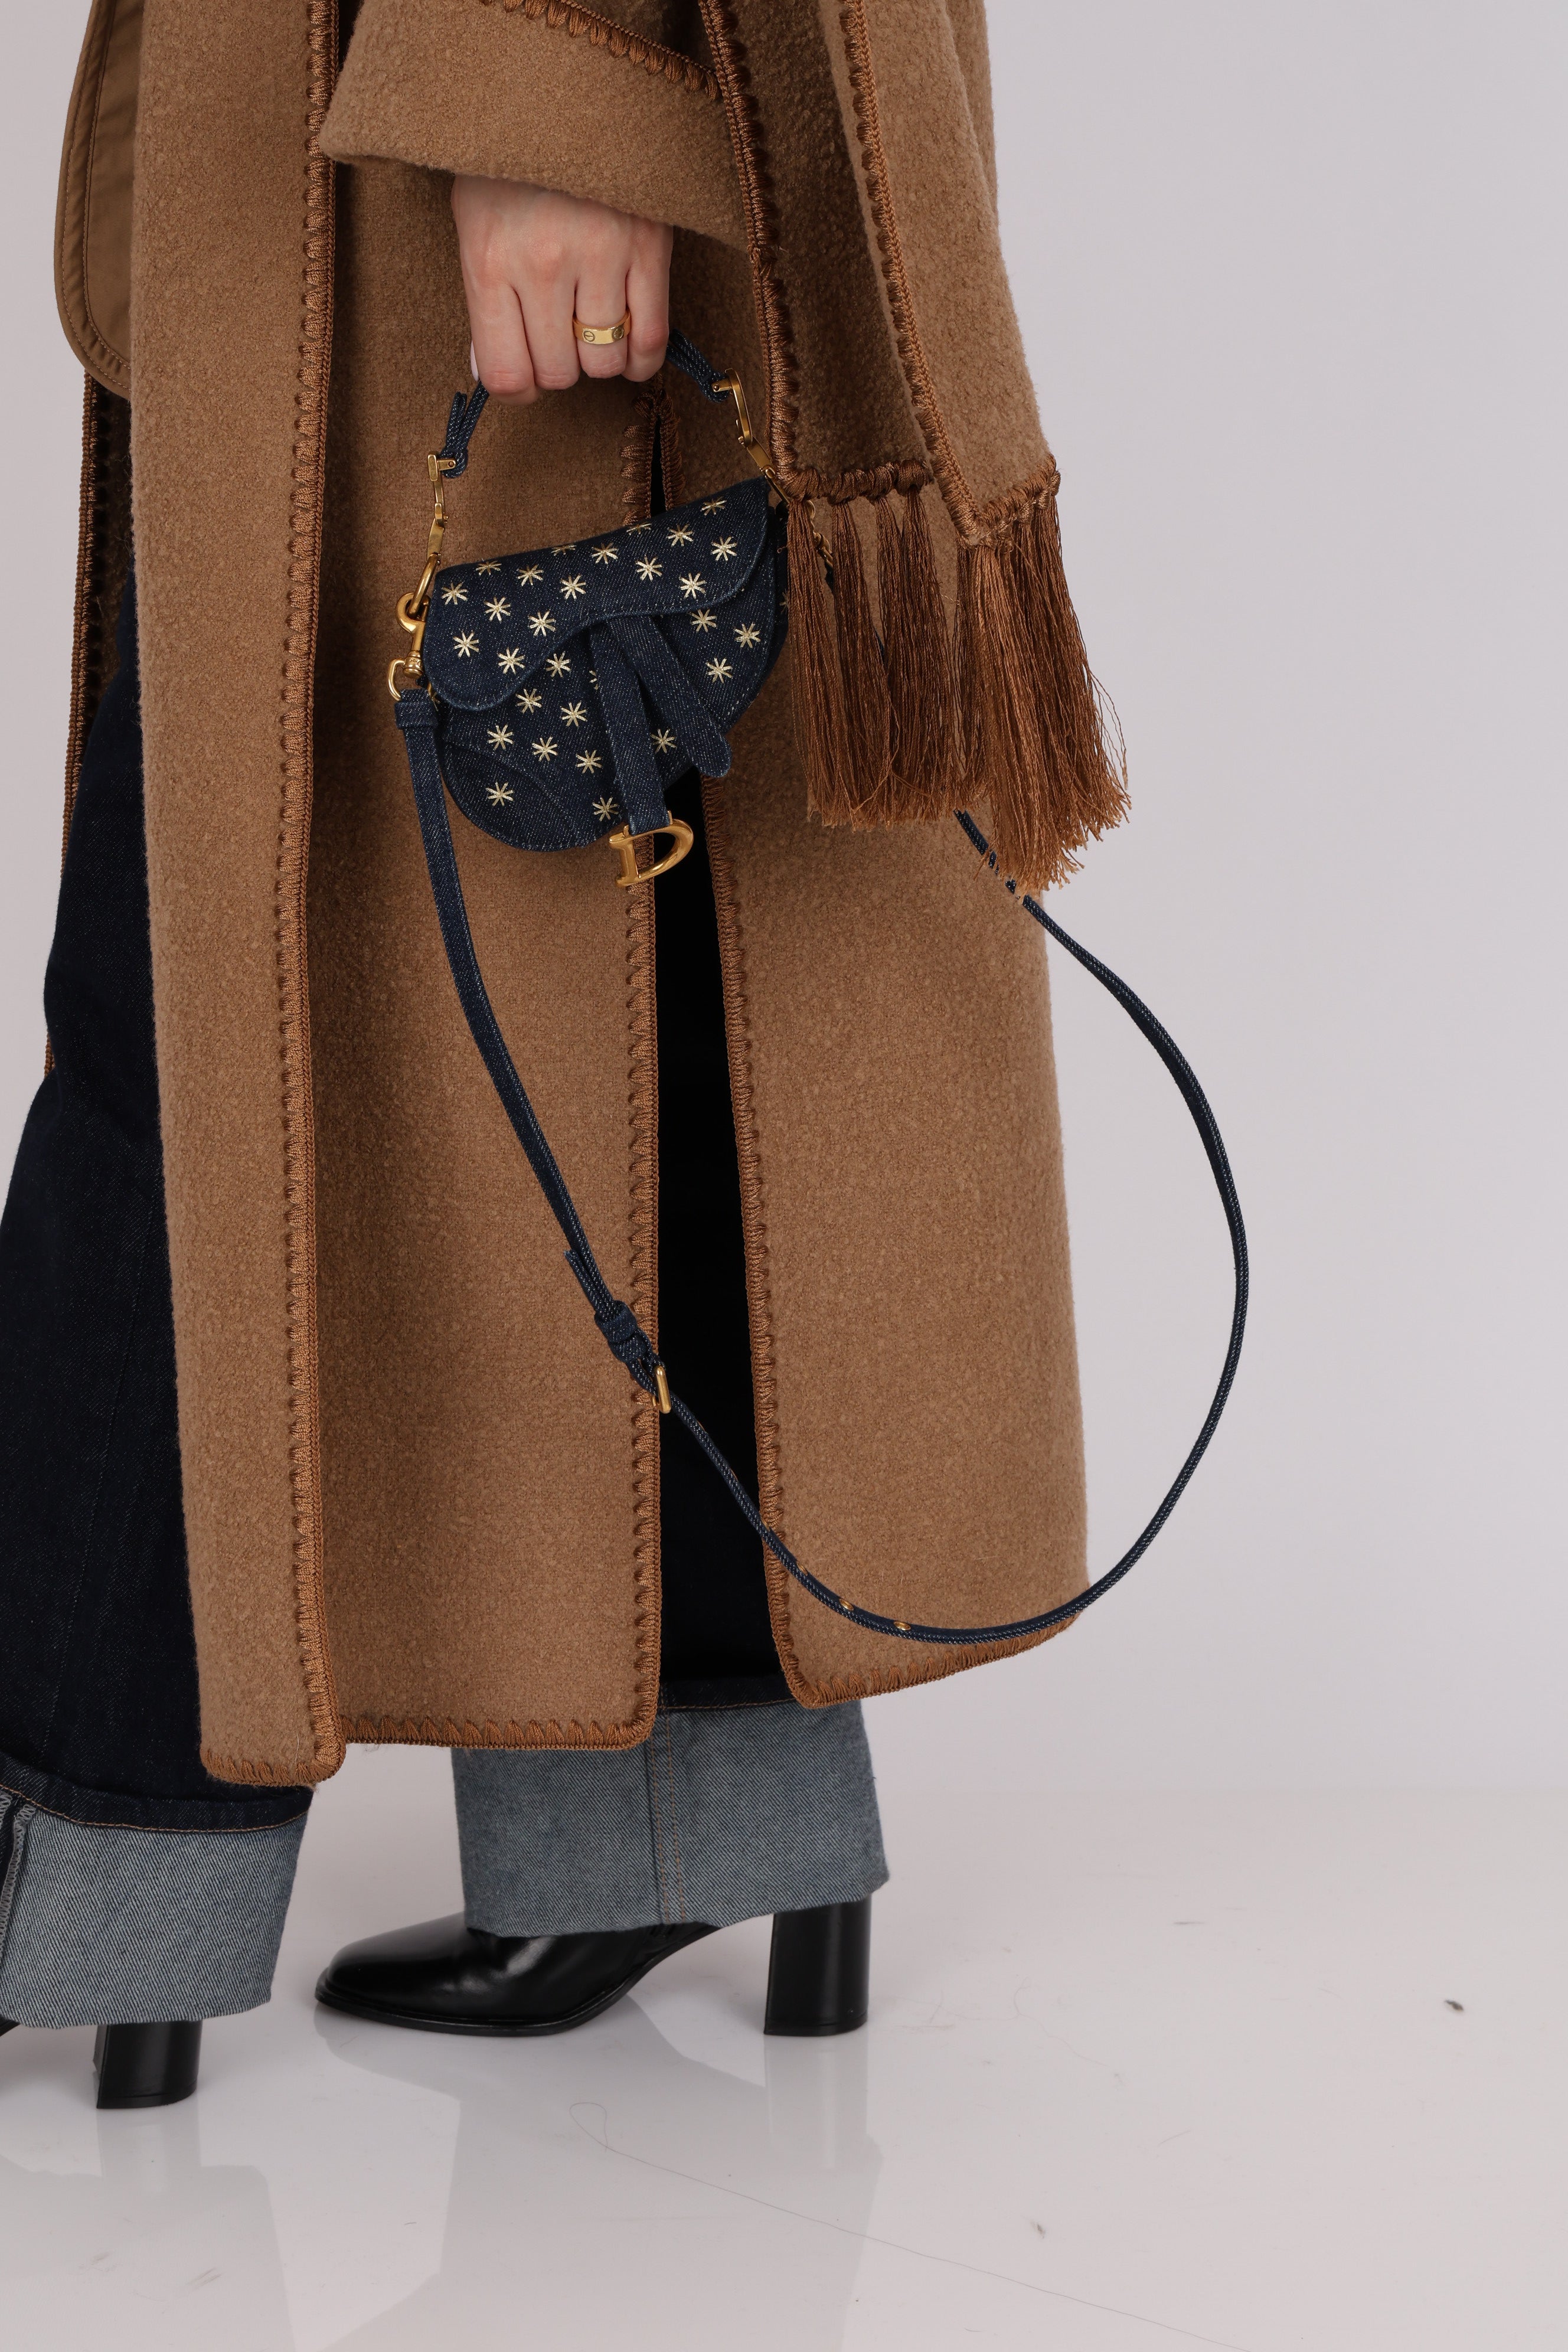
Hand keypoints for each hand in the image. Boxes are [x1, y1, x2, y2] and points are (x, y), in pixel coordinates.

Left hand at [451, 176, 672, 404]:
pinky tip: (632, 350)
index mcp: (491, 261)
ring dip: (599, 358)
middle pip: (559, 373)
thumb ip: (483, 304)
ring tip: (592, 328)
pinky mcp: (647, 246)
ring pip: (605, 362)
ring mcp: (600, 255)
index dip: (518, 388)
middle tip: (559, 337)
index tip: (526, 374)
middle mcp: (544, 264)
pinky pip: (652, 337)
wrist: (565, 89)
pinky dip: (642, 358)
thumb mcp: (475, 223)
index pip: (506, 375)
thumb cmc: (512, 162)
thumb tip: (495, 375)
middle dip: (559, 366)